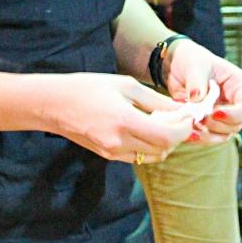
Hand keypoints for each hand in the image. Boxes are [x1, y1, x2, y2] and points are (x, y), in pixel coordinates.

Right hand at [42, 72, 194, 162]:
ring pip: (153, 156)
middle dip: (177, 134)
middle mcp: (120, 142)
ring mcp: (113, 152)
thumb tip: (180, 109)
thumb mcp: (125, 86)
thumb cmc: (88, 88)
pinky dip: (149, 145)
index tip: (187, 116)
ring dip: (164, 142)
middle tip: (178, 117)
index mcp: (125, 122)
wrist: (54, 104)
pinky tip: (145, 128)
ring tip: (161, 121)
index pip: (167, 137)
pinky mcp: (108, 156)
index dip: (183, 129)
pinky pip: (138, 156)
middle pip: (163, 149)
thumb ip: (155, 100)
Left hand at [163, 39, 241, 145]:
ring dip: (208, 134)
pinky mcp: (209, 122)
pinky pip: (209, 136)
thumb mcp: (194, 65)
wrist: (177, 66)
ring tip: (191, 125)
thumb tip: (197, 98)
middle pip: (236, 124)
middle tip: (198, 119)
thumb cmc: (191, 60)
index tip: (215, 113)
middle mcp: (234, 102)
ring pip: (223, 134)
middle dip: (217, 125)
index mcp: (238, 85)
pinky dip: (199, 137)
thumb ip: (196, 80)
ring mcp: (222, 114)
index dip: (235, 114)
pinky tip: (188, 133)